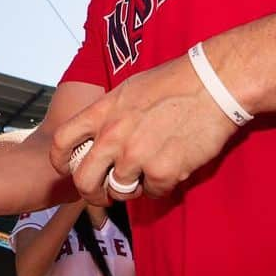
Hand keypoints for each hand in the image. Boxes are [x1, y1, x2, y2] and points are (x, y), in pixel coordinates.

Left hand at [50, 53, 238, 203]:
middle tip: (105, 193)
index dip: (61, 161)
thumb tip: (100, 136)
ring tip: (150, 170)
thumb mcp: (130, 89)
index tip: (69, 169)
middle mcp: (113, 136)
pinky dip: (162, 185)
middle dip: (92, 193)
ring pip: (120, 191)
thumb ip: (110, 114)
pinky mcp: (162, 172)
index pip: (61, 142)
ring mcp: (136, 156)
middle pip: (83, 180)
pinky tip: (174, 165)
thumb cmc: (176, 81)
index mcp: (102, 112)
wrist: (214, 83)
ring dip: (133, 186)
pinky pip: (154, 193)